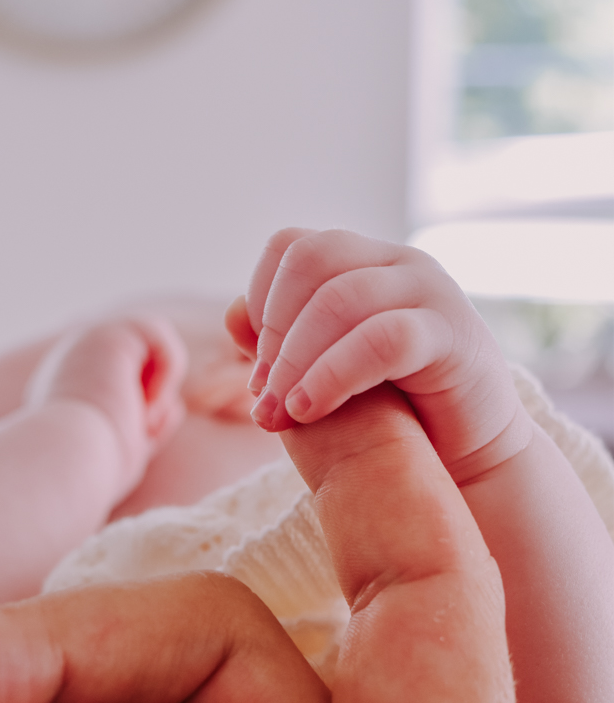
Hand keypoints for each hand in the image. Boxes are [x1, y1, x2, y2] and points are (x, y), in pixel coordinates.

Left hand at [229, 227, 530, 480]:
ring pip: (339, 299)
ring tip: (278, 413)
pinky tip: (308, 410)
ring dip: (294, 361)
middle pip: (310, 259)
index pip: (291, 246)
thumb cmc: (396, 412)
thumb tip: (231, 313)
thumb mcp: (327, 373)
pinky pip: (380, 340)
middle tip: (263, 392)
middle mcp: (397, 265)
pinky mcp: (453, 336)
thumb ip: (284, 343)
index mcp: (365, 264)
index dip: (260, 300)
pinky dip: (332, 376)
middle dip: (275, 330)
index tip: (257, 364)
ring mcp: (430, 293)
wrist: (470, 456)